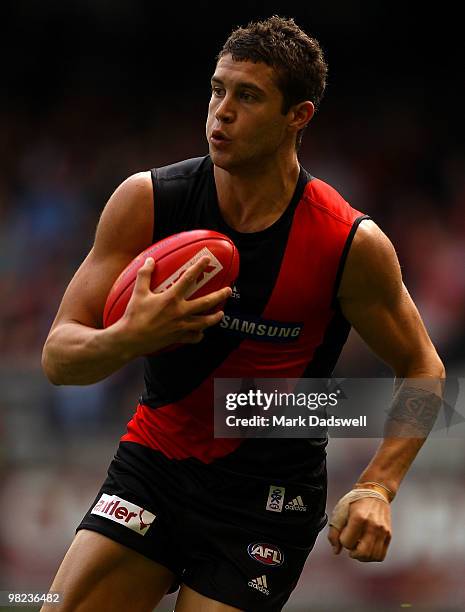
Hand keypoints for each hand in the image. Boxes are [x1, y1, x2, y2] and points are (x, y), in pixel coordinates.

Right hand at [117, 256, 231, 355]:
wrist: (130, 340)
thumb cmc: (133, 316)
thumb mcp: (138, 292)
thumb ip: (145, 275)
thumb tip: (149, 260)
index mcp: (171, 299)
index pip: (188, 279)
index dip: (198, 267)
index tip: (206, 259)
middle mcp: (180, 312)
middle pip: (205, 303)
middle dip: (219, 296)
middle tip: (228, 291)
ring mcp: (181, 326)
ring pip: (204, 322)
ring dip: (214, 317)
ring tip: (221, 313)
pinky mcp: (178, 338)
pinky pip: (193, 337)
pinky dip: (199, 335)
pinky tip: (201, 333)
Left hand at [328, 497, 391, 561]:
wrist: (375, 492)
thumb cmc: (356, 501)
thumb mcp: (340, 511)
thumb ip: (334, 531)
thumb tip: (336, 550)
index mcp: (359, 517)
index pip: (347, 542)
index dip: (343, 540)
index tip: (344, 533)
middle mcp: (373, 525)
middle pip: (362, 553)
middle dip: (353, 553)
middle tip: (351, 545)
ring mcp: (383, 531)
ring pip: (372, 556)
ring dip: (362, 556)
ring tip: (359, 547)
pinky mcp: (389, 534)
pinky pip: (381, 555)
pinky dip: (372, 556)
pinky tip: (367, 548)